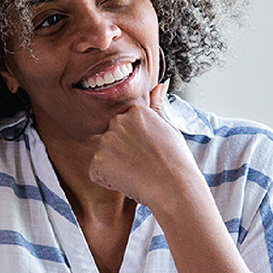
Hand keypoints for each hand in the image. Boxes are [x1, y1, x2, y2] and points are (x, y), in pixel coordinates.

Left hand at [90, 81, 199, 208]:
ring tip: (138, 173)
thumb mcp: (169, 128)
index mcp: (135, 111)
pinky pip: (96, 173)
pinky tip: (128, 181)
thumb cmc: (176, 161)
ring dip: (115, 168)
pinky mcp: (98, 160)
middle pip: (111, 141)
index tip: (149, 152)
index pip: (124, 128)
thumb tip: (161, 85)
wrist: (175, 188)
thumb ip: (158, 107)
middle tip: (144, 164)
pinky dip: (108, 181)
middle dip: (123, 154)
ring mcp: (107, 140)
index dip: (135, 144)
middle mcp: (118, 121)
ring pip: (103, 157)